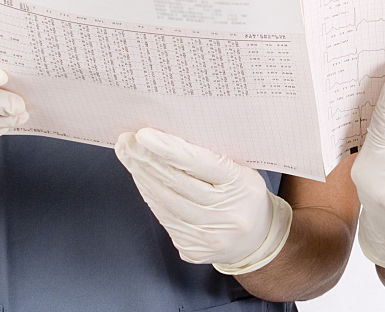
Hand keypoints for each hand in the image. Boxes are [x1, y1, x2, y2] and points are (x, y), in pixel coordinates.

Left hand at [114, 128, 291, 273]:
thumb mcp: (242, 168)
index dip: (168, 148)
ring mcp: (209, 236)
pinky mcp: (193, 250)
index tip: (144, 134)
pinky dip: (150, 197)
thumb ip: (214, 155)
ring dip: (142, 177)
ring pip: (165, 202)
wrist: (256, 238)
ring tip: (129, 156)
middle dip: (146, 159)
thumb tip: (171, 134)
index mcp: (241, 186)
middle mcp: (226, 215)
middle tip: (127, 142)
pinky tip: (142, 181)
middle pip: (176, 183)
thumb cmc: (244, 194)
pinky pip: (165, 219)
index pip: (199, 163)